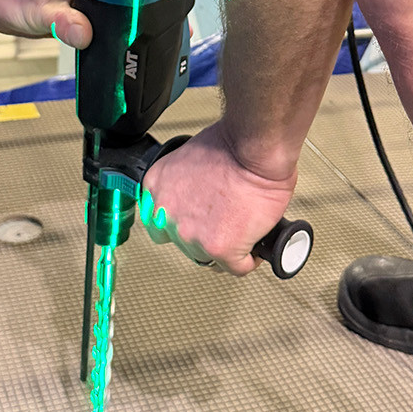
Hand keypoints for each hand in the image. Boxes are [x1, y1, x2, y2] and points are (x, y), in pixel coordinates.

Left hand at [139, 124, 295, 274]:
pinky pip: (238, 266)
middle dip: (205, 235)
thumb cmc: (232, 145)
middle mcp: (167, 214)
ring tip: (243, 229)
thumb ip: (184, 183)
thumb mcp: (189, 156)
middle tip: (226, 220)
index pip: (159, 222)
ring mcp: (191, 235)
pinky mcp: (220, 248)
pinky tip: (256, 242)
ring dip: (227, 247)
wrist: (254, 148)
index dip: (182, 224)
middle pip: (184, 243)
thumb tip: (197, 196)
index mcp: (156, 187)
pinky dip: (250, 258)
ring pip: (209, 257)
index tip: (196, 223)